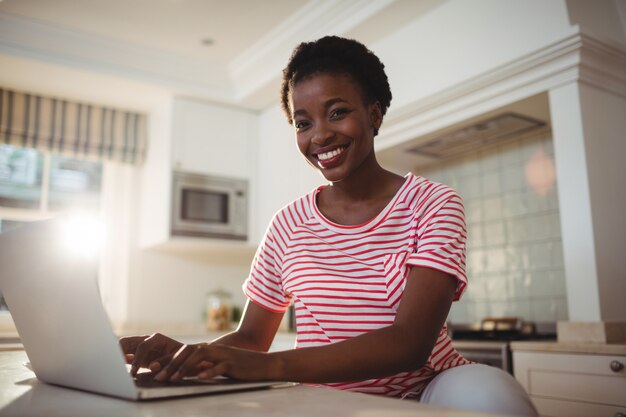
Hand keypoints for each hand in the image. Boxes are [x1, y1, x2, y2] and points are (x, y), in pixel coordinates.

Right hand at [119, 333, 183, 375]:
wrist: (183, 358)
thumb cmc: (181, 358)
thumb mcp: (176, 359)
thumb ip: (165, 362)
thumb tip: (152, 366)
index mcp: (156, 339)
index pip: (142, 346)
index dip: (137, 359)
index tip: (134, 372)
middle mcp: (146, 340)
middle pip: (126, 341)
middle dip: (119, 353)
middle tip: (117, 367)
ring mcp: (140, 347)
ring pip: (123, 347)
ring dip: (118, 357)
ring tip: (116, 369)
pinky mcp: (138, 355)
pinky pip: (125, 356)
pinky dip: (121, 362)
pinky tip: (119, 371)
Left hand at [154, 343, 276, 381]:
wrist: (264, 364)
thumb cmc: (242, 367)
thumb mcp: (220, 366)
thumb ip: (206, 367)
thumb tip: (189, 374)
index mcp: (210, 350)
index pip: (184, 352)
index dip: (168, 360)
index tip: (153, 370)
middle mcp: (214, 350)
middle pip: (188, 352)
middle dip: (171, 364)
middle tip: (158, 377)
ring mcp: (224, 355)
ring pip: (200, 356)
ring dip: (185, 367)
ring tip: (173, 379)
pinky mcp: (233, 364)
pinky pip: (219, 366)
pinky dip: (209, 371)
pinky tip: (200, 378)